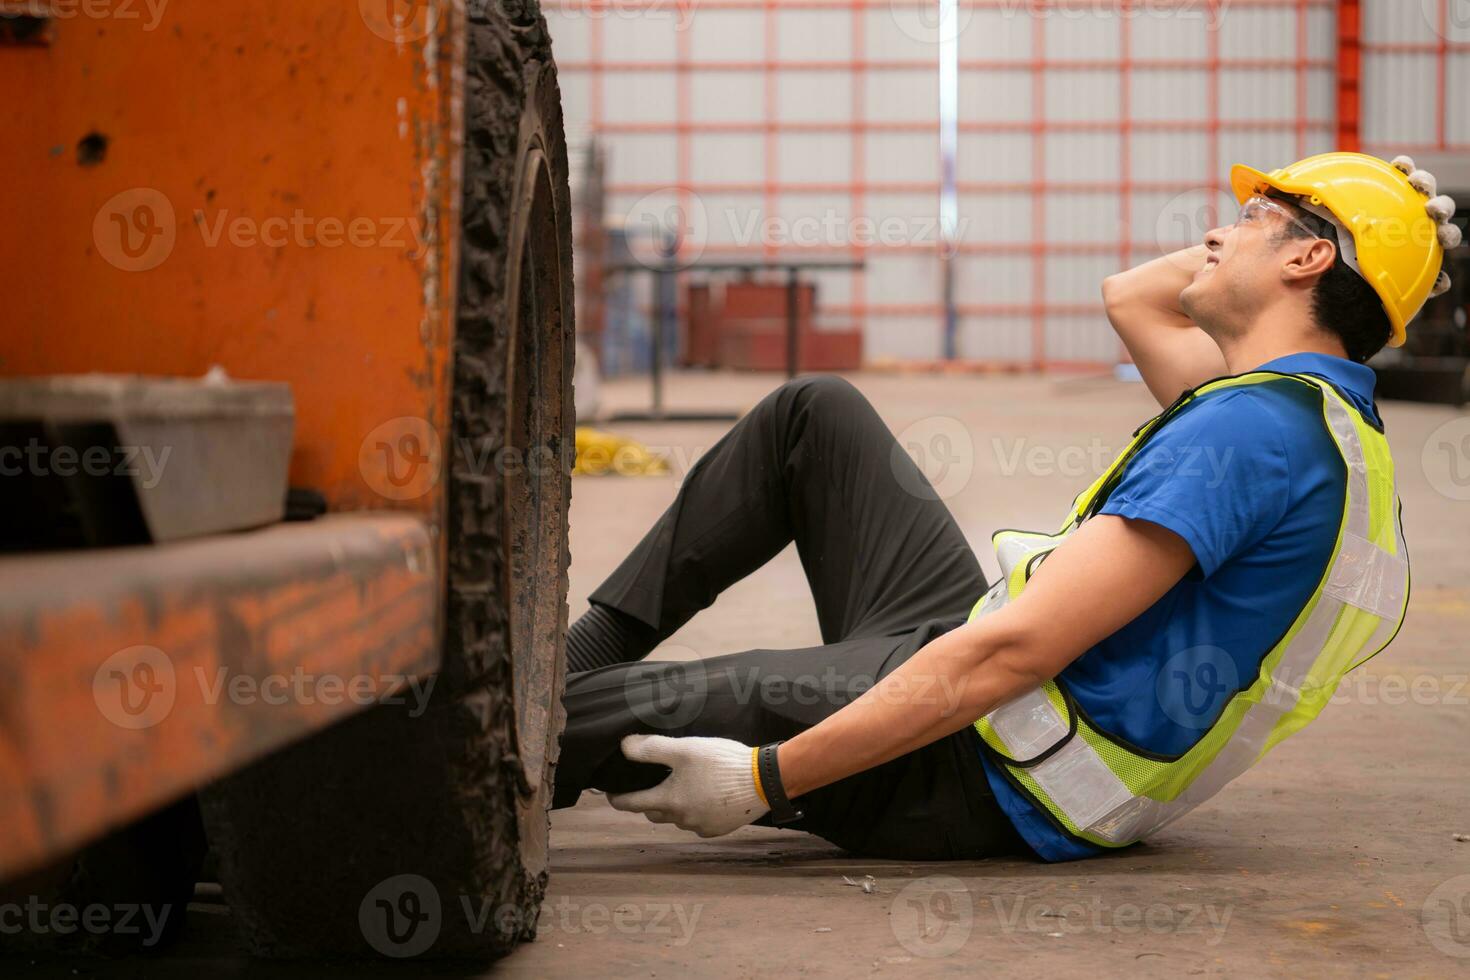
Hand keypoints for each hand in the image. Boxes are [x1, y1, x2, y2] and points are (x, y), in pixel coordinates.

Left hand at [606, 734, 769, 837]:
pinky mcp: (718, 830)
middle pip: (653, 812)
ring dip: (674, 805)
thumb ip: (652, 749)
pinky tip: (706, 795)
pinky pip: (697, 822)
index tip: (610, 791)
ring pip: (677, 818)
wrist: (764, 782)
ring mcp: (700, 827)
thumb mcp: (685, 749)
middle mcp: (681, 819)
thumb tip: (624, 747)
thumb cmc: (723, 763)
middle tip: (652, 782)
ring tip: (685, 784)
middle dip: (648, 799)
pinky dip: (696, 810)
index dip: (617, 796)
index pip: (631, 803)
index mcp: (669, 801)